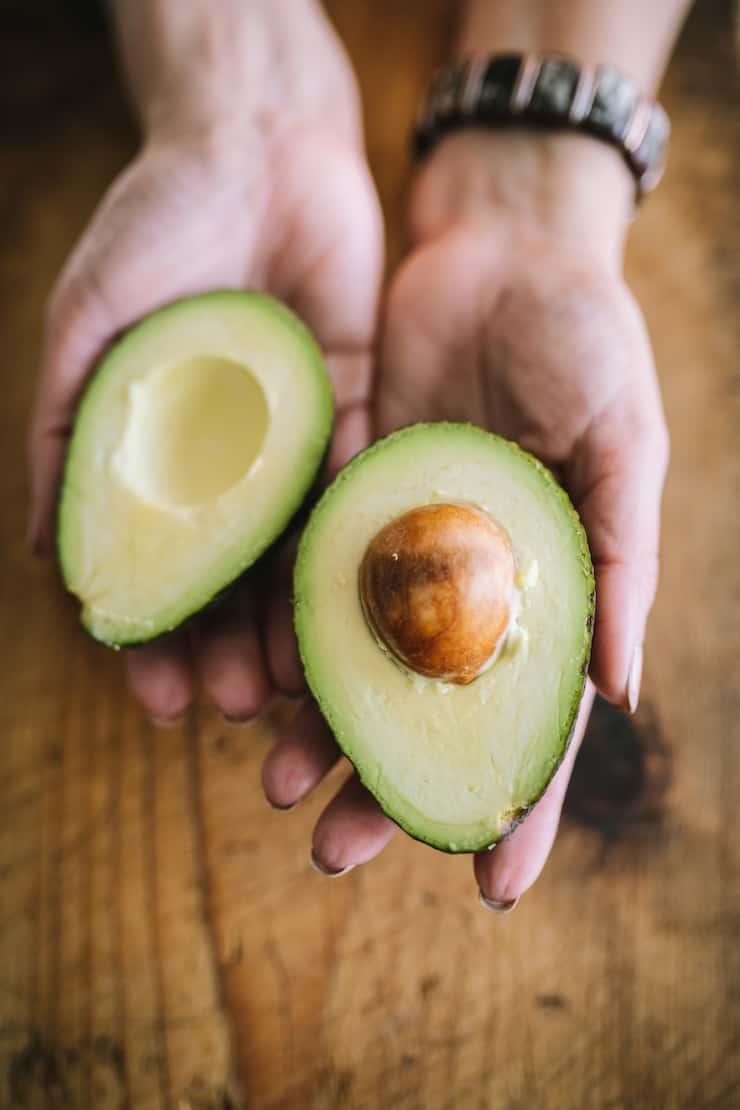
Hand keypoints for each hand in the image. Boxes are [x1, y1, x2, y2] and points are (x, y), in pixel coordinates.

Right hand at [29, 2, 382, 722]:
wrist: (258, 148)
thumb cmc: (154, 227)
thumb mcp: (88, 330)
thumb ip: (68, 437)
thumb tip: (48, 551)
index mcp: (160, 462)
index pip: (159, 573)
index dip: (156, 639)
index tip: (157, 695)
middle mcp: (231, 471)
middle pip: (233, 584)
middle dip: (231, 651)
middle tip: (235, 708)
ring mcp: (296, 451)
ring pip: (297, 557)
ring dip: (296, 626)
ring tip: (298, 688)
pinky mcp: (357, 419)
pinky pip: (358, 496)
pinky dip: (353, 552)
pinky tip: (355, 608)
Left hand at [264, 132, 668, 900]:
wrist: (500, 250)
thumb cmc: (587, 339)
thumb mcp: (622, 446)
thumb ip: (621, 562)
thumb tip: (619, 691)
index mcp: (551, 588)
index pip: (534, 721)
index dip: (517, 805)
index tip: (492, 890)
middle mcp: (474, 584)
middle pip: (428, 712)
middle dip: (386, 785)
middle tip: (332, 849)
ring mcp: (407, 547)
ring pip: (359, 662)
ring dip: (320, 726)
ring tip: (275, 780)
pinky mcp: (350, 499)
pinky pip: (313, 579)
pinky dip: (286, 633)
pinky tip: (253, 681)